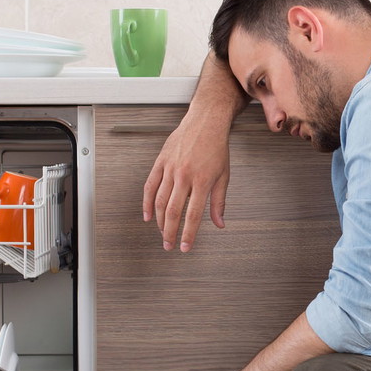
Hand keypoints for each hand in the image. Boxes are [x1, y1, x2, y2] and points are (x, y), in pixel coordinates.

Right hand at [143, 52, 247, 250]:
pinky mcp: (160, 162)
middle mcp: (184, 176)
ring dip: (159, 221)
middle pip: (172, 212)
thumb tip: (219, 224)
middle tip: (170, 246)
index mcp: (202, 181)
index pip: (192, 215)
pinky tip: (147, 216)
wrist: (205, 122)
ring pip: (159, 201)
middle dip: (170, 233)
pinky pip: (150, 186)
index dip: (188, 234)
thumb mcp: (223, 176)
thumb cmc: (217, 149)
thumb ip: (219, 202)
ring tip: (162, 233)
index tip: (185, 248)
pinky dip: (147, 203)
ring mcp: (170, 168)